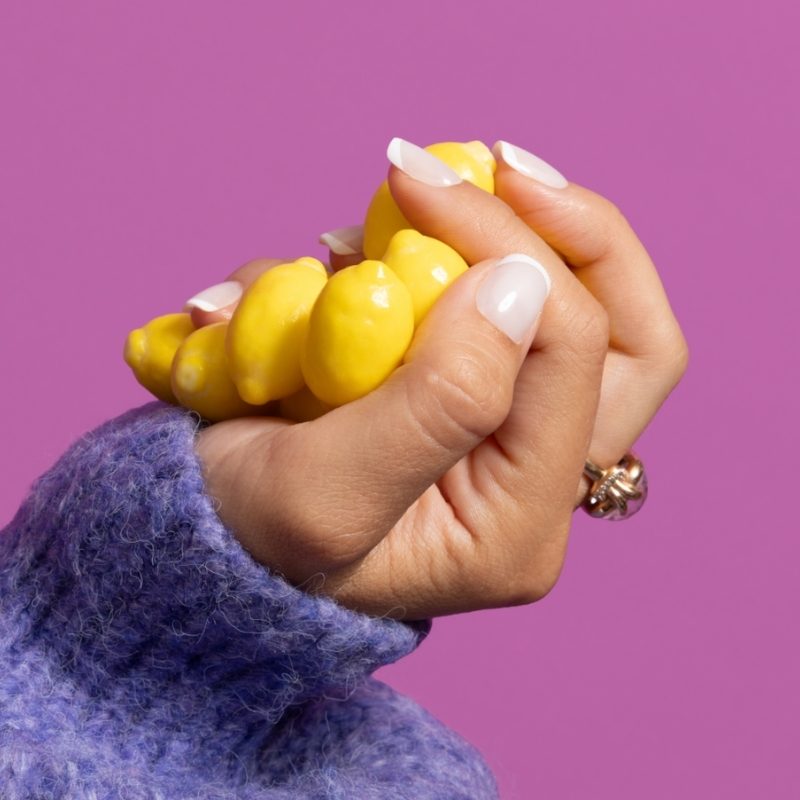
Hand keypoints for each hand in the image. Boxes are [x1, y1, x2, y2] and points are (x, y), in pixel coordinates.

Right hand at [192, 146, 686, 619]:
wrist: (219, 534)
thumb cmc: (251, 534)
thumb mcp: (322, 494)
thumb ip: (433, 403)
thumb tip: (518, 285)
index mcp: (517, 523)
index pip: (571, 353)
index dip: (505, 248)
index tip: (415, 188)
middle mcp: (535, 481)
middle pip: (628, 336)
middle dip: (571, 232)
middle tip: (495, 165)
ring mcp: (511, 434)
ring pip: (578, 310)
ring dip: (504, 238)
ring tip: (396, 207)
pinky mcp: (475, 394)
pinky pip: (507, 305)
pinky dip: (452, 254)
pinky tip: (359, 252)